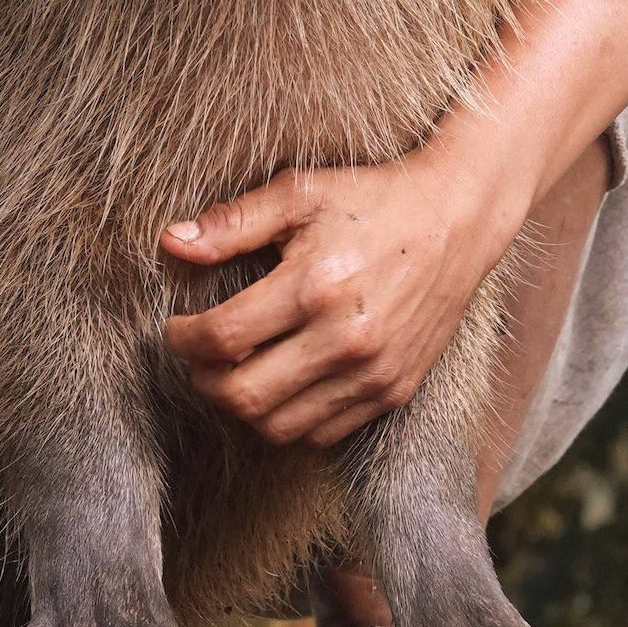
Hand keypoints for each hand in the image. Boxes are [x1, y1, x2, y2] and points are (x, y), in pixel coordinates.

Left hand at [157, 151, 521, 447]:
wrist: (456, 219)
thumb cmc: (373, 199)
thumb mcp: (299, 194)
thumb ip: (232, 222)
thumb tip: (170, 243)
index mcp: (315, 285)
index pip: (222, 338)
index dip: (182, 339)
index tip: (177, 327)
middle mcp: (345, 339)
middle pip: (243, 396)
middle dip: (203, 379)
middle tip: (198, 355)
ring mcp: (373, 373)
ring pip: (279, 427)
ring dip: (242, 406)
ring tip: (236, 370)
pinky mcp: (393, 391)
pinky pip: (321, 433)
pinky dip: (289, 419)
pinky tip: (281, 382)